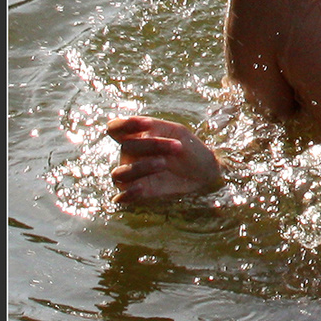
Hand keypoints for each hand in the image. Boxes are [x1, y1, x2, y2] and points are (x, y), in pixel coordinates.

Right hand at [106, 117, 223, 204]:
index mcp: (137, 136)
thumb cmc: (189, 149)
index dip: (124, 124)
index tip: (148, 123)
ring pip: (120, 172)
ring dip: (140, 167)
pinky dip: (128, 193)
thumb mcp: (177, 133)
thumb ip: (158, 128)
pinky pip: (122, 196)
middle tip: (177, 146)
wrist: (205, 172)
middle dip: (152, 144)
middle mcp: (130, 155)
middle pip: (127, 147)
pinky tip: (141, 188)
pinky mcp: (138, 192)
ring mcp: (132, 175)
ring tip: (164, 163)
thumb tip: (140, 130)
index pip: (115, 128)